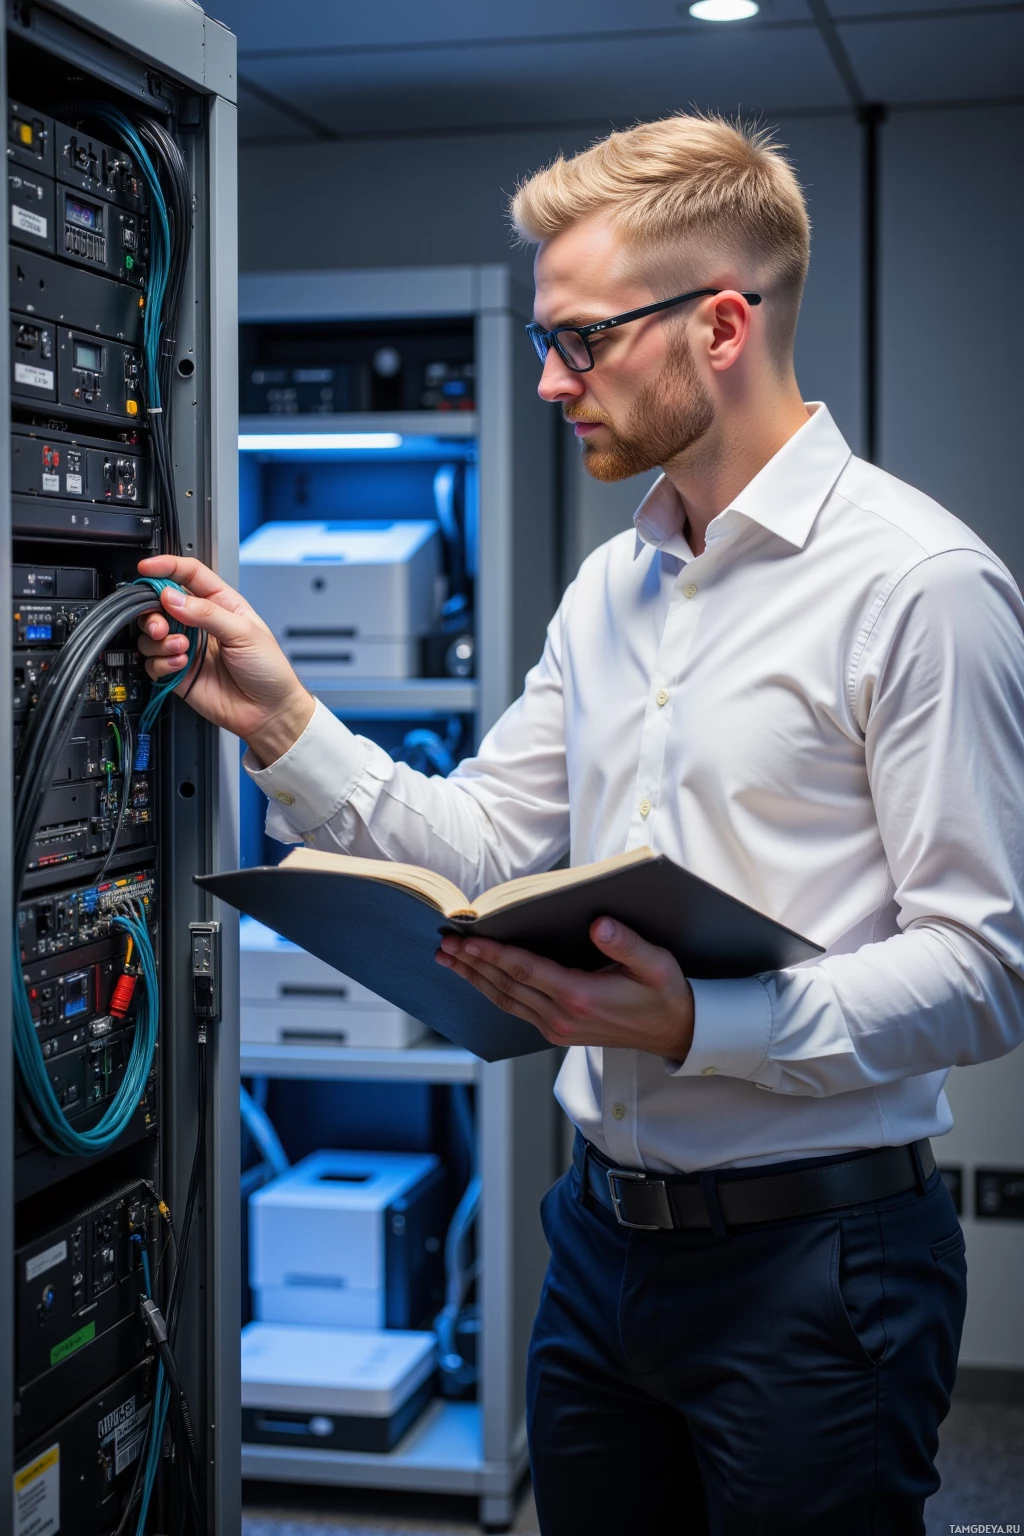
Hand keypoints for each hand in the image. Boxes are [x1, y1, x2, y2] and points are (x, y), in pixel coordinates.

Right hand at [136, 555, 314, 763]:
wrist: (269, 712)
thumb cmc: (269, 670)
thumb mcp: (244, 633)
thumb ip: (207, 613)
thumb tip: (171, 597)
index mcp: (220, 604)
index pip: (188, 575)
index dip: (166, 567)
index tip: (146, 568)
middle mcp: (199, 623)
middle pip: (160, 604)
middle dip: (153, 612)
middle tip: (160, 625)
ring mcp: (187, 648)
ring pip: (151, 634)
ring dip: (159, 641)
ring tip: (182, 650)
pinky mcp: (177, 673)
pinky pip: (152, 662)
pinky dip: (161, 663)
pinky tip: (181, 666)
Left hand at [436, 917, 694, 1059]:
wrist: (677, 1033)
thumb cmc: (666, 995)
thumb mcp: (656, 965)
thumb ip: (626, 944)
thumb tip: (598, 924)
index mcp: (581, 997)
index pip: (525, 970)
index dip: (493, 953)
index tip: (467, 939)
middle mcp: (563, 1017)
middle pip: (505, 986)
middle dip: (472, 964)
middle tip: (443, 945)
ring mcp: (557, 1028)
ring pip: (505, 1000)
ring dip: (474, 979)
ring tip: (449, 960)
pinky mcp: (558, 1032)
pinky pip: (516, 1009)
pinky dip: (492, 991)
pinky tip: (479, 978)